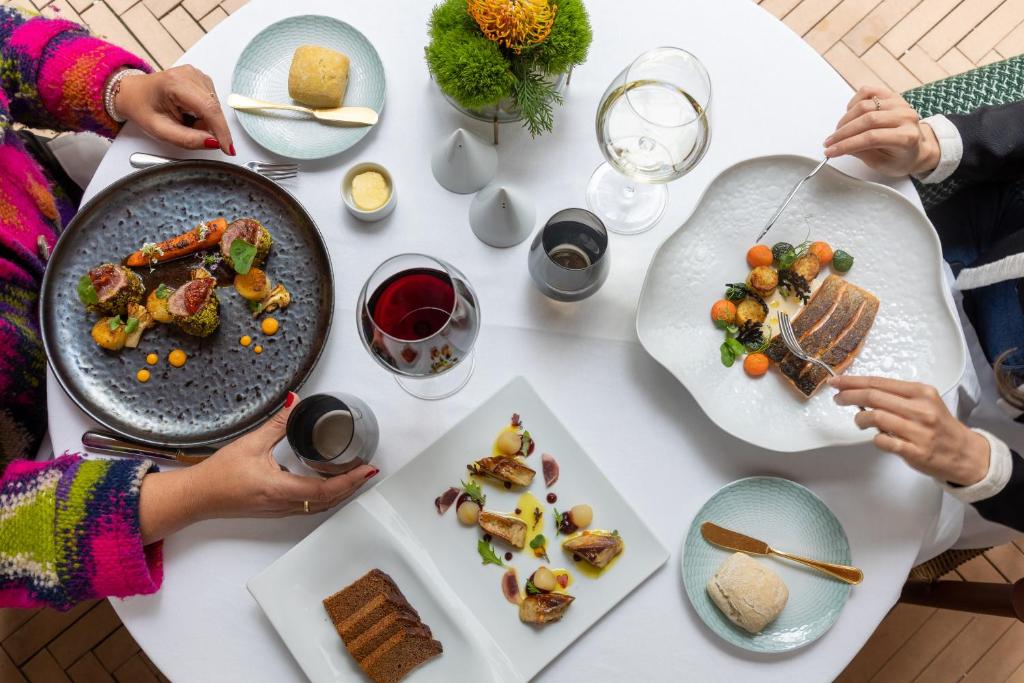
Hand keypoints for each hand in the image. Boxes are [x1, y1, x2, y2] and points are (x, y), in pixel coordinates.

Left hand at [114, 65, 233, 154]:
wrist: (133, 93)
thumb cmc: (142, 107)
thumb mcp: (159, 130)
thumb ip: (187, 139)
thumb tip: (213, 143)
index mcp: (176, 83)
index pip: (209, 109)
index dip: (221, 131)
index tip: (228, 149)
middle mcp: (190, 75)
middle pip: (214, 109)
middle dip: (207, 127)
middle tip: (186, 129)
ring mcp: (197, 75)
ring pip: (215, 108)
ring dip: (205, 121)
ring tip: (184, 119)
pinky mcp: (202, 79)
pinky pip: (213, 103)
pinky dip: (204, 114)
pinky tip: (189, 112)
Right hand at [138, 392, 378, 543]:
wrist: (196, 497)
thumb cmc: (218, 475)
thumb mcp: (251, 443)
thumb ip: (277, 424)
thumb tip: (295, 402)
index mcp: (280, 489)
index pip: (325, 489)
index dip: (349, 480)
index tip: (366, 469)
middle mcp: (283, 504)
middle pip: (328, 501)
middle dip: (351, 486)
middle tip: (367, 470)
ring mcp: (280, 510)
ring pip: (319, 506)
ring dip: (340, 493)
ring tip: (354, 476)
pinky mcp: (275, 509)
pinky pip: (308, 506)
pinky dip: (324, 496)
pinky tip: (328, 483)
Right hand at [823, 86, 939, 176]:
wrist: (918, 147)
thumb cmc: (901, 159)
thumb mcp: (882, 165)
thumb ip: (862, 153)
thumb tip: (841, 145)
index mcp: (907, 137)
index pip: (872, 138)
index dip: (847, 144)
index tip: (830, 152)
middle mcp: (906, 116)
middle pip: (867, 119)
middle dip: (843, 133)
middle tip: (829, 143)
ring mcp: (899, 103)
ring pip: (864, 105)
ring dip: (845, 120)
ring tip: (839, 132)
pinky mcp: (892, 95)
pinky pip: (867, 92)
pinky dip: (854, 102)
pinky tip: (850, 115)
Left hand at [830, 375, 989, 485]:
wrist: (966, 453)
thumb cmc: (940, 426)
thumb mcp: (925, 402)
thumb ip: (897, 397)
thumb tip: (861, 393)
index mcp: (921, 392)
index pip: (879, 383)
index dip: (853, 382)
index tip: (836, 382)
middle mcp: (921, 409)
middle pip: (873, 397)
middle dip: (849, 396)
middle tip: (838, 398)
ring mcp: (918, 431)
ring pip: (876, 417)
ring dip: (860, 419)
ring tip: (860, 421)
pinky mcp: (915, 451)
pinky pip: (884, 441)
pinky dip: (875, 438)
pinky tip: (878, 437)